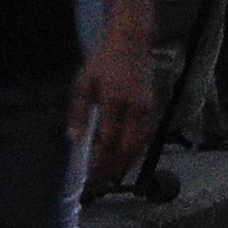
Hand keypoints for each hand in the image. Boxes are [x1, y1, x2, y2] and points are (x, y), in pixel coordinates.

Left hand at [71, 20, 156, 191]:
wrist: (132, 42)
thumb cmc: (103, 61)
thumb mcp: (83, 83)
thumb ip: (79, 112)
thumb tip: (74, 139)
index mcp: (116, 104)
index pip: (108, 144)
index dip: (99, 164)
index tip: (89, 179)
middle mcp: (135, 111)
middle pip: (126, 150)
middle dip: (112, 170)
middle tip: (98, 185)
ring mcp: (147, 109)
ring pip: (139, 146)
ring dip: (125, 164)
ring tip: (111, 177)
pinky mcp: (152, 107)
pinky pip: (145, 137)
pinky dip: (135, 152)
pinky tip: (125, 158)